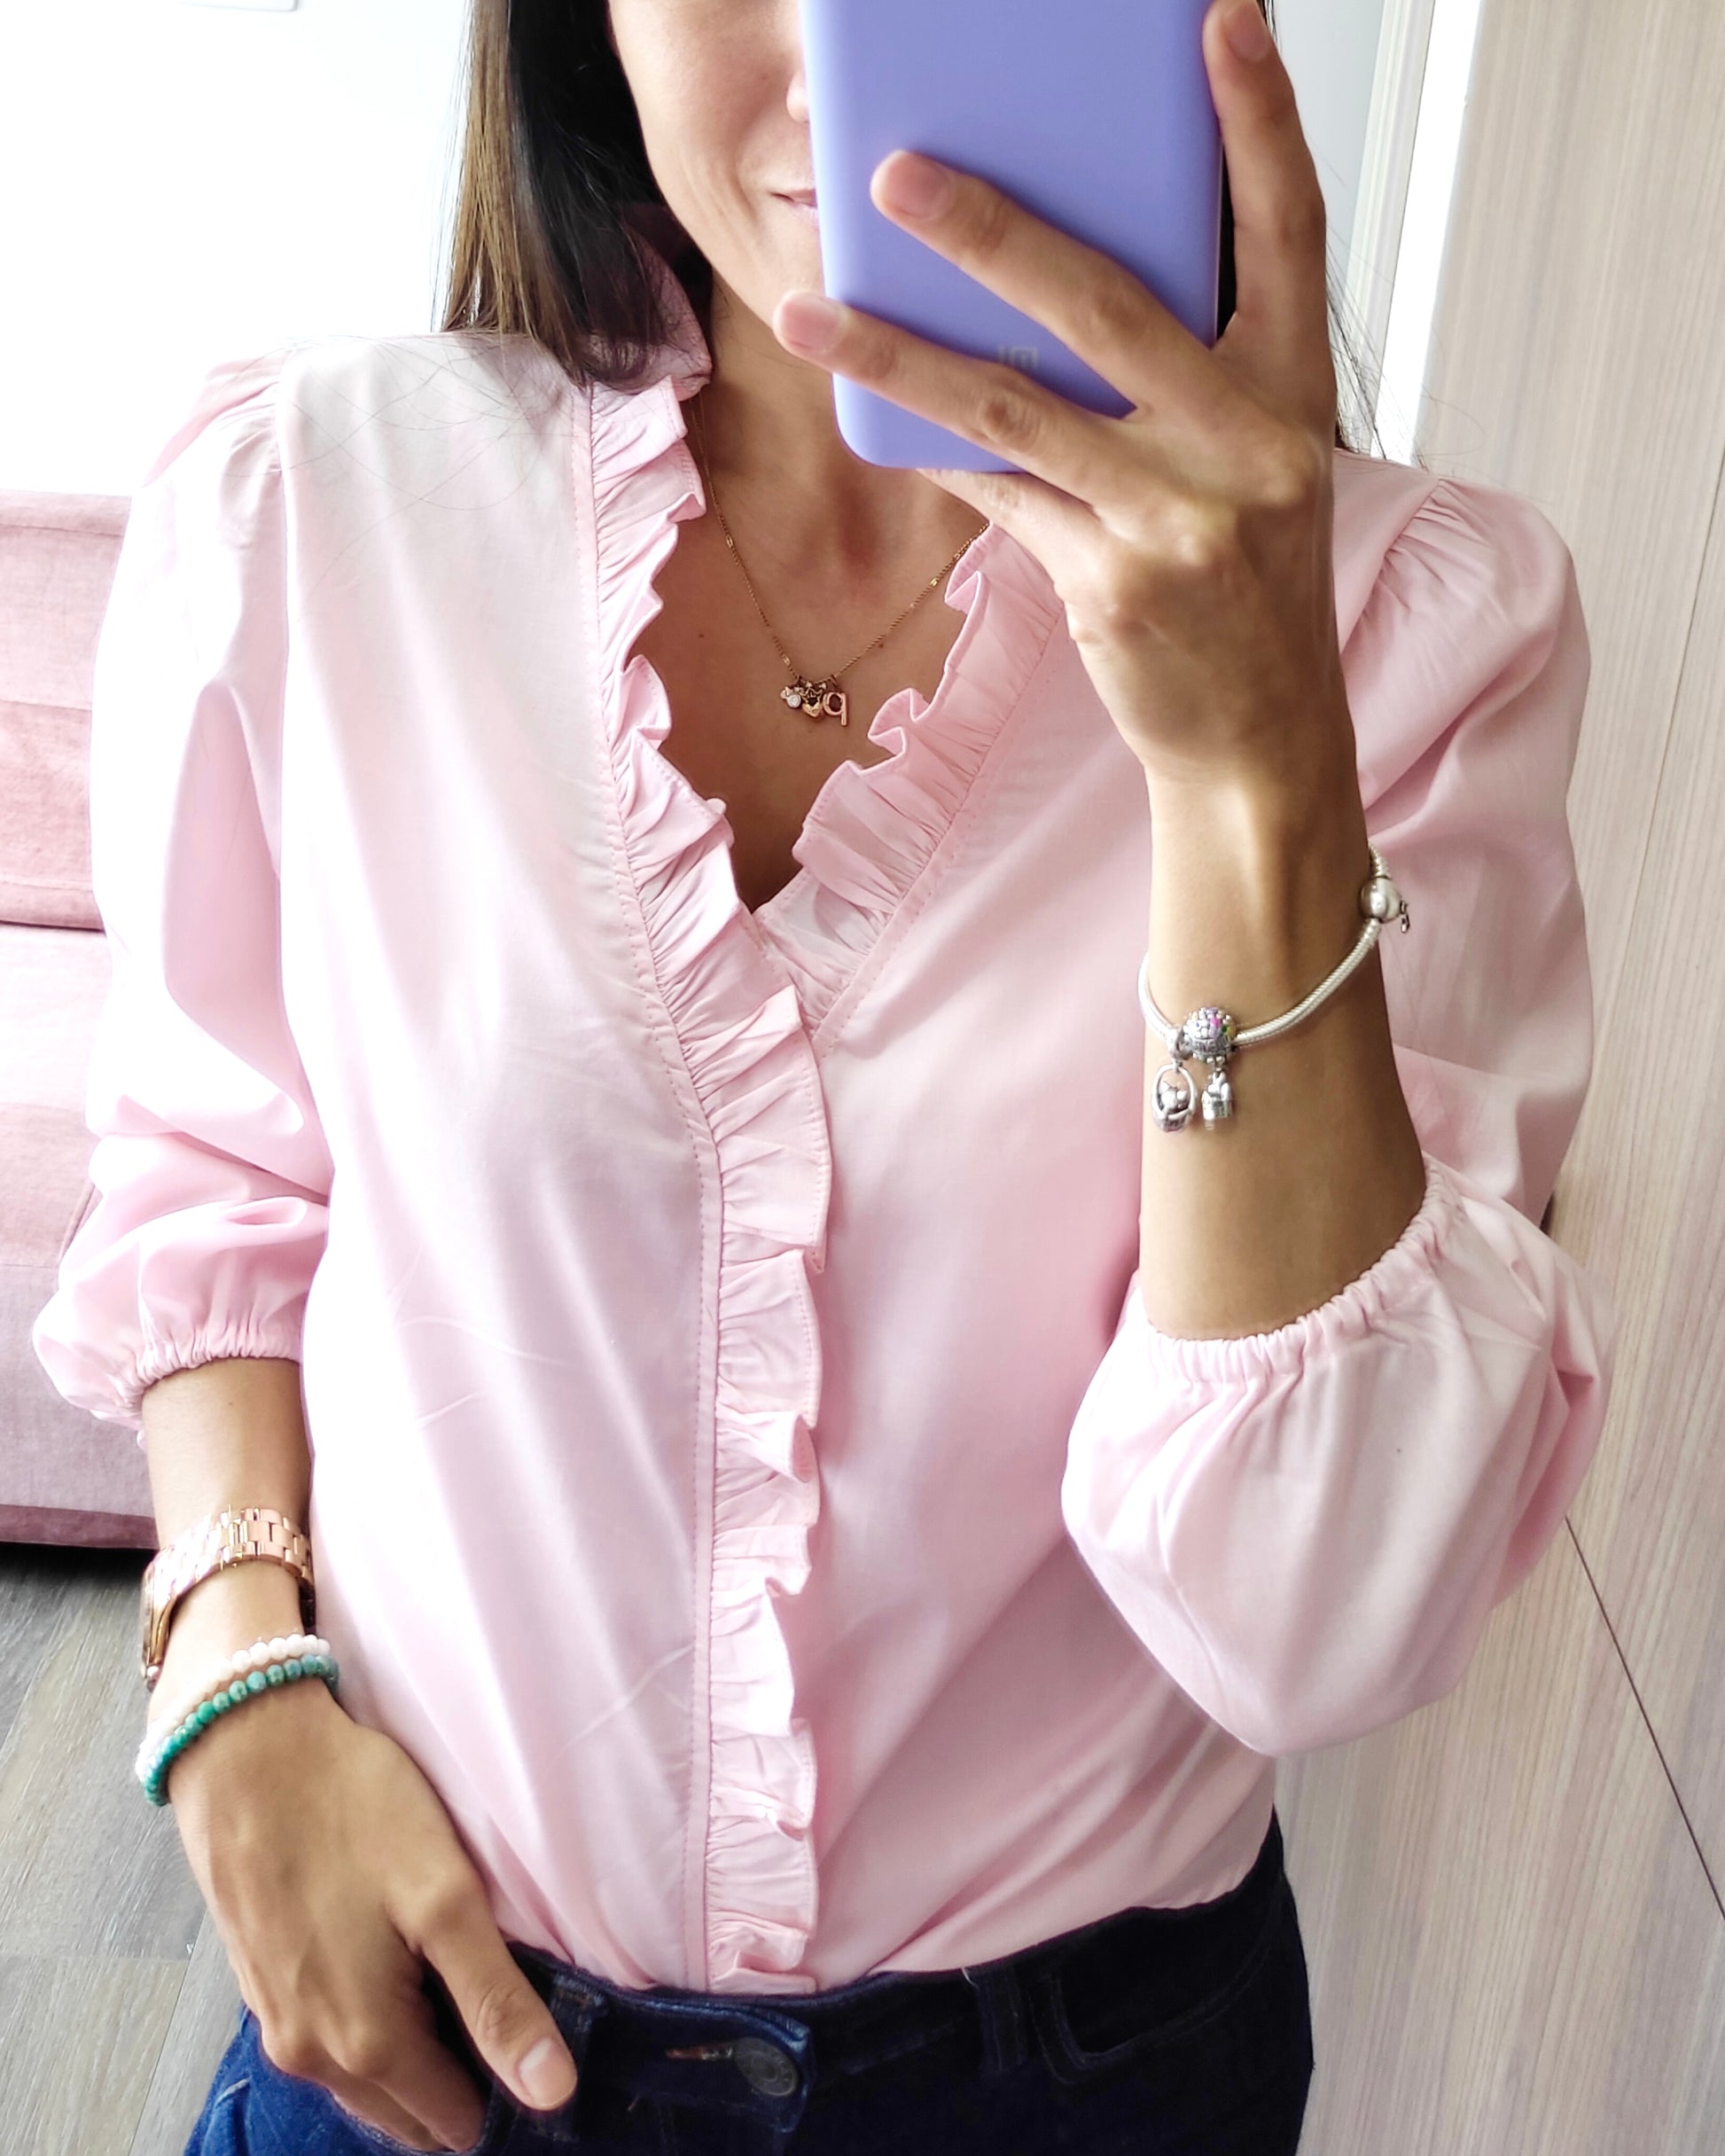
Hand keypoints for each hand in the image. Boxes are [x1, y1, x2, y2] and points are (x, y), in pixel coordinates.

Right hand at [168, 1674, 577, 2151]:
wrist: (245, 1754)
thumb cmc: (353, 1811)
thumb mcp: (445, 1897)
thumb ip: (496, 2000)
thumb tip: (552, 2091)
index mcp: (367, 2044)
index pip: (454, 2122)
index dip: (503, 2088)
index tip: (536, 2034)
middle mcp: (313, 2056)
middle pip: (409, 2109)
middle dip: (460, 2078)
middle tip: (502, 2002)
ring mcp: (279, 2024)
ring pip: (367, 2080)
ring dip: (414, 2052)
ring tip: (457, 1978)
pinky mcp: (262, 1987)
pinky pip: (330, 2041)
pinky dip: (369, 2025)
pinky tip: (396, 1962)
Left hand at [774, 0, 1349, 801]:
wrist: (1262, 738)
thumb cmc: (1246, 582)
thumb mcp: (1252, 462)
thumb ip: (1187, 372)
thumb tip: (1047, 279)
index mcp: (1296, 393)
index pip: (1289, 231)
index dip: (1258, 123)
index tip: (1221, 21)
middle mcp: (1251, 446)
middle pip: (1112, 306)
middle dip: (996, 233)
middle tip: (897, 172)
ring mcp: (1182, 520)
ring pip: (1019, 410)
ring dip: (901, 355)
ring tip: (812, 311)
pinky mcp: (1115, 586)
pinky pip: (1001, 498)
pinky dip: (934, 453)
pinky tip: (869, 412)